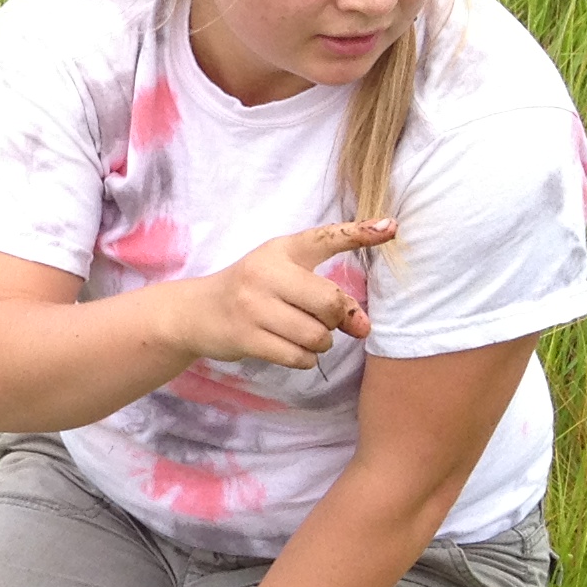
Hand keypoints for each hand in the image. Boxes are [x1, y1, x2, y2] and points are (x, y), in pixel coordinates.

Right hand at [171, 219, 394, 368]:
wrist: (195, 312)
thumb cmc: (250, 290)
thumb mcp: (283, 274)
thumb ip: (328, 295)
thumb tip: (364, 328)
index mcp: (280, 250)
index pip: (325, 238)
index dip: (360, 233)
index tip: (392, 228)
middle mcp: (266, 273)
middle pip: (331, 302)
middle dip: (337, 319)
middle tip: (322, 320)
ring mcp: (253, 306)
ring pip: (317, 335)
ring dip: (320, 343)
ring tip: (302, 336)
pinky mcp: (245, 336)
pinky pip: (298, 357)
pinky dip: (304, 359)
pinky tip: (290, 349)